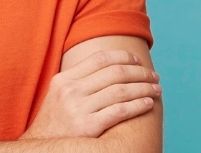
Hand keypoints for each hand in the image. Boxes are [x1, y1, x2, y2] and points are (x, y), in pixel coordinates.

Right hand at [22, 50, 161, 139]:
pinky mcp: (88, 127)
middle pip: (113, 73)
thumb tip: (107, 66)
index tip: (137, 60)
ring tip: (156, 89)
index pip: (98, 59)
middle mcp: (71, 90)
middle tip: (153, 75)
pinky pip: (119, 112)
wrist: (44, 148)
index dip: (122, 56)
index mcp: (64, 79)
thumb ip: (77, 79)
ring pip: (120, 91)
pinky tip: (148, 104)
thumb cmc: (56, 120)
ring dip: (143, 88)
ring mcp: (79, 108)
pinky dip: (137, 105)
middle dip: (138, 72)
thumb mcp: (59, 93)